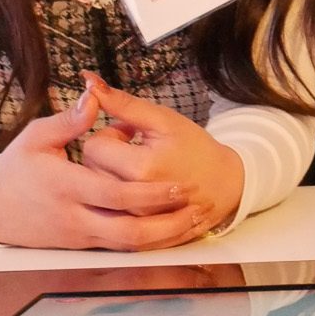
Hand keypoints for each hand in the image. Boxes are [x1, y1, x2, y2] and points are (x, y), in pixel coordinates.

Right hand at [0, 92, 209, 249]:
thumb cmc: (17, 168)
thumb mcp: (36, 137)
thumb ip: (69, 120)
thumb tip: (94, 93)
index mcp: (65, 187)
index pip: (115, 196)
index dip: (151, 194)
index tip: (181, 184)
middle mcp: (74, 217)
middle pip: (128, 231)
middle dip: (167, 221)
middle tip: (197, 204)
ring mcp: (79, 236)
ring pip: (128, 246)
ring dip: (164, 236)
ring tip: (195, 218)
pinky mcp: (82, 246)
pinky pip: (120, 249)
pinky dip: (148, 241)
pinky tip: (173, 228)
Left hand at [80, 72, 244, 234]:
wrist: (225, 185)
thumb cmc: (195, 148)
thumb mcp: (164, 120)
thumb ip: (123, 102)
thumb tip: (88, 81)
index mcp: (141, 168)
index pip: (94, 146)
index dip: (110, 134)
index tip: (130, 134)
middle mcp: (135, 200)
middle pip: (91, 170)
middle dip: (107, 155)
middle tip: (134, 149)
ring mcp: (135, 221)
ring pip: (95, 193)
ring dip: (109, 177)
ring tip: (136, 169)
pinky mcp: (137, 234)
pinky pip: (107, 212)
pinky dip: (115, 199)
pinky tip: (135, 189)